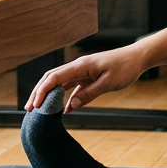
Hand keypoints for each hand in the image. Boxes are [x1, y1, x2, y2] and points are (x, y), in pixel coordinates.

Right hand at [24, 47, 147, 113]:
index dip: (42, 91)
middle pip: (51, 78)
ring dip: (48, 94)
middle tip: (29, 108)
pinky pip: (71, 86)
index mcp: (80, 65)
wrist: (137, 58)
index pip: (54, 78)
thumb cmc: (125, 68)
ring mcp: (82, 71)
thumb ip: (89, 94)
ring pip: (59, 82)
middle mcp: (78, 66)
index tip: (34, 105)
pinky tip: (63, 109)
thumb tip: (70, 107)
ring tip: (39, 109)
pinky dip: (64, 97)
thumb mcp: (108, 83)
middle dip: (38, 92)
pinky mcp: (87, 76)